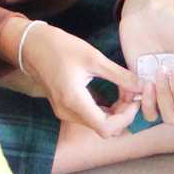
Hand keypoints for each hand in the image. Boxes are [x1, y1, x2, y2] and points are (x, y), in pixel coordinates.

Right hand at [20, 23, 141, 136]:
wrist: (31, 45)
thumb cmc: (60, 47)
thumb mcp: (93, 58)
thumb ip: (120, 75)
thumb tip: (142, 86)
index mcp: (74, 101)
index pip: (106, 128)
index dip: (126, 118)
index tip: (135, 99)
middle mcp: (68, 113)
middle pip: (104, 128)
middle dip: (123, 114)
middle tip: (133, 93)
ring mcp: (65, 112)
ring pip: (98, 124)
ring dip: (116, 112)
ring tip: (125, 90)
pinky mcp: (66, 108)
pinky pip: (91, 117)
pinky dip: (106, 109)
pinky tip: (115, 93)